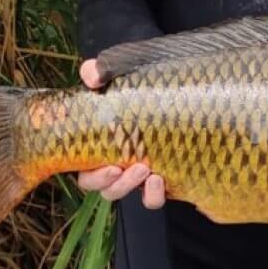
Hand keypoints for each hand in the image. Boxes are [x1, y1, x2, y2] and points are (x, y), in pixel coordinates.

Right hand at [76, 58, 164, 208]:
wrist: (183, 88)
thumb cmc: (145, 81)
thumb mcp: (122, 70)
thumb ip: (100, 70)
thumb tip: (92, 78)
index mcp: (101, 142)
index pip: (84, 170)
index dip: (91, 175)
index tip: (109, 164)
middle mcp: (117, 161)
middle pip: (102, 187)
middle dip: (111, 183)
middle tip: (123, 167)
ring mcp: (138, 171)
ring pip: (123, 193)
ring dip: (129, 187)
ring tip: (146, 170)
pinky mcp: (160, 176)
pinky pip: (151, 199)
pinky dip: (152, 195)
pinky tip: (159, 180)